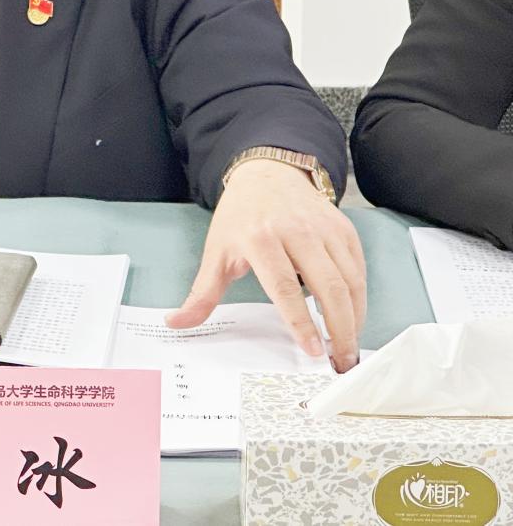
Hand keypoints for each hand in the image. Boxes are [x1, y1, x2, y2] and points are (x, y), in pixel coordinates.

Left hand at [164, 161, 365, 371]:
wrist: (266, 173)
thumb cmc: (240, 216)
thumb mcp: (217, 251)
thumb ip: (202, 293)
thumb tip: (176, 322)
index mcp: (261, 238)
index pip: (285, 287)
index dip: (301, 322)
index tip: (313, 351)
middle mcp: (297, 231)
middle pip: (328, 287)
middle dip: (340, 329)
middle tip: (341, 363)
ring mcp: (324, 228)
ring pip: (350, 280)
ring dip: (354, 318)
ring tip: (349, 347)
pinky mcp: (343, 228)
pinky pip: (358, 269)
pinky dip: (359, 298)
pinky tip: (352, 318)